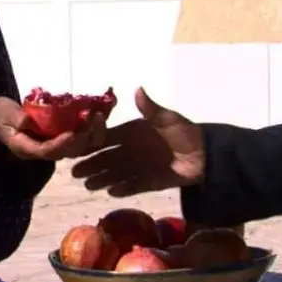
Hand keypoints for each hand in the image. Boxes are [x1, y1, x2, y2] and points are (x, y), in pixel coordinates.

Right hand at [0, 97, 105, 160]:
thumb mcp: (4, 114)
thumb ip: (17, 118)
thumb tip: (28, 119)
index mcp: (29, 149)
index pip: (48, 151)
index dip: (62, 143)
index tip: (73, 132)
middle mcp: (45, 150)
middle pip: (70, 151)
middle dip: (85, 137)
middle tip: (94, 117)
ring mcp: (55, 144)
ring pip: (80, 145)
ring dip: (93, 132)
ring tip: (101, 113)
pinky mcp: (62, 136)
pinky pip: (81, 134)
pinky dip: (92, 124)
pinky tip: (103, 109)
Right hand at [70, 87, 205, 196]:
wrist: (207, 155)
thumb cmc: (185, 133)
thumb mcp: (168, 118)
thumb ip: (151, 108)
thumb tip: (138, 88)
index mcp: (134, 132)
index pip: (108, 138)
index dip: (93, 143)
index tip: (76, 148)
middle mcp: (133, 149)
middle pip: (108, 158)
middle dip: (92, 165)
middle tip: (74, 173)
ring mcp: (141, 166)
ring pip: (117, 173)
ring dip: (102, 179)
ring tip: (88, 186)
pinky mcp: (150, 181)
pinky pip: (132, 185)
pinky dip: (122, 189)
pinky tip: (110, 192)